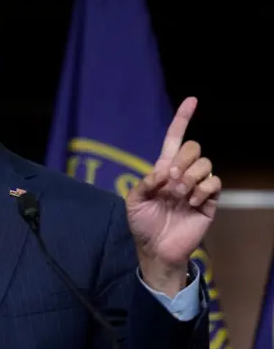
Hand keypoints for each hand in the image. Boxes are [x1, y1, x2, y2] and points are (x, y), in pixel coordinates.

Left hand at [125, 97, 221, 294]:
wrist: (156, 248)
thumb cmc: (142, 224)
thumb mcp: (133, 201)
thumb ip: (145, 182)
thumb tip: (164, 171)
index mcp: (163, 170)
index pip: (174, 138)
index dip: (182, 119)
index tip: (192, 100)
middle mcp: (182, 174)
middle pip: (193, 147)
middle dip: (182, 159)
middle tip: (171, 180)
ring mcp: (196, 187)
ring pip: (205, 164)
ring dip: (190, 176)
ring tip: (179, 194)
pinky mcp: (209, 201)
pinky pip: (214, 183)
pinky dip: (202, 189)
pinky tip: (191, 202)